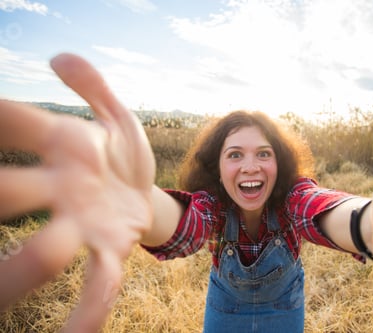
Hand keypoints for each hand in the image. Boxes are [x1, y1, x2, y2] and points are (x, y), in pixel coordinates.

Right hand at [0, 54, 155, 331]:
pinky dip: (87, 314)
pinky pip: (97, 285)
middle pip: (16, 194)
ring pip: (49, 250)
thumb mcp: (118, 117)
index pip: (20, 127)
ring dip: (27, 264)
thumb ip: (94, 86)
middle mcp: (62, 192)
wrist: (146, 193)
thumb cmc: (124, 156)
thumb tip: (60, 57)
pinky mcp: (110, 251)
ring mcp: (83, 227)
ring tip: (27, 270)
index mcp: (64, 151)